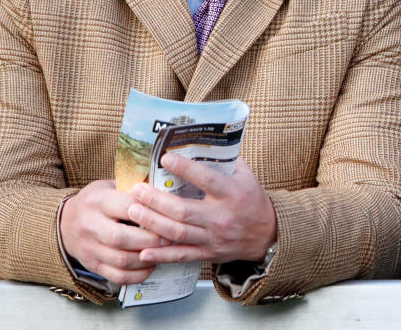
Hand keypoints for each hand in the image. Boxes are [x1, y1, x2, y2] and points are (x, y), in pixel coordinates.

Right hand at [60, 179, 167, 283]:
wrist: (66, 220)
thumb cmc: (98, 200)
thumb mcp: (111, 185)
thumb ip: (135, 189)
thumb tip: (167, 194)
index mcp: (98, 200)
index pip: (128, 206)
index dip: (152, 212)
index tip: (170, 214)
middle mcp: (90, 225)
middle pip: (122, 238)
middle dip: (151, 240)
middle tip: (170, 237)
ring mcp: (89, 248)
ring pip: (121, 260)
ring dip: (147, 259)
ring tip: (163, 252)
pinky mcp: (92, 265)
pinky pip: (117, 276)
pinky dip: (137, 275)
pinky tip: (150, 266)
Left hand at [127, 154, 276, 264]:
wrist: (267, 235)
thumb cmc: (252, 200)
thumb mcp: (246, 176)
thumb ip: (225, 162)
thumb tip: (200, 143)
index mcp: (232, 193)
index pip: (206, 179)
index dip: (185, 168)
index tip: (165, 159)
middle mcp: (221, 217)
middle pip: (183, 210)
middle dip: (156, 200)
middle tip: (137, 190)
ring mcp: (214, 237)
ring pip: (178, 232)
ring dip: (152, 223)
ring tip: (133, 212)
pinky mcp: (209, 253)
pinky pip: (182, 256)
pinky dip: (162, 254)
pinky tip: (143, 251)